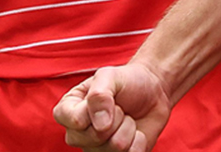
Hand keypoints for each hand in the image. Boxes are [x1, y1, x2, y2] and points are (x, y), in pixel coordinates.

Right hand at [53, 63, 171, 151]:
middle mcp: (78, 134)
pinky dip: (138, 142)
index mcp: (68, 111)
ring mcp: (96, 149)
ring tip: (127, 118)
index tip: (107, 98)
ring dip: (128, 129)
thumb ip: (99, 95)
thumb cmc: (126, 82)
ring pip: (113, 149)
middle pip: (94, 138)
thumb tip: (100, 127)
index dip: (96, 110)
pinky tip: (135, 133)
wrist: (152, 93)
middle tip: (119, 108)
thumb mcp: (109, 76)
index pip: (75, 121)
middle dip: (115, 119)